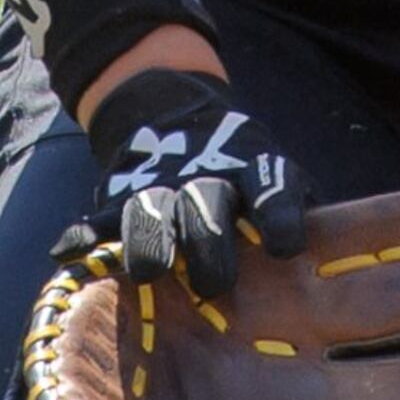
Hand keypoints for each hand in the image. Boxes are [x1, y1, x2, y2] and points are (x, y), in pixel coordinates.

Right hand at [55, 68, 311, 295]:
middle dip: (211, 244)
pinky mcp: (118, 198)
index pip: (272, 188)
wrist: (174, 115)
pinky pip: (96, 218)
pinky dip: (81, 234)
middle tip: (215, 284)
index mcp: (252, 172)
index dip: (279, 213)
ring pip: (151, 210)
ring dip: (151, 239)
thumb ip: (295, 215)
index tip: (285, 246)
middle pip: (208, 206)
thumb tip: (331, 264)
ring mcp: (159, 187)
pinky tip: (68, 253)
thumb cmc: (242, 176)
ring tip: (150, 270)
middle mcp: (205, 180)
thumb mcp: (274, 179)